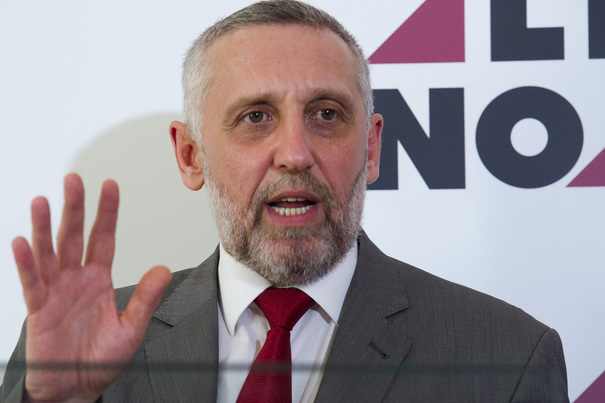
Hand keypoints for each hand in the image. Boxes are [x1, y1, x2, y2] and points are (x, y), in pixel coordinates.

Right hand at [12, 174, 171, 401]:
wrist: (77, 387)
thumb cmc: (102, 359)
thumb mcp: (132, 328)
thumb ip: (145, 298)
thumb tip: (163, 269)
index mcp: (99, 279)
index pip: (103, 238)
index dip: (106, 213)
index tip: (110, 186)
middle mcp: (76, 279)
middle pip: (74, 237)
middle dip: (74, 208)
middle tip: (74, 180)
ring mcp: (55, 292)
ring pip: (48, 253)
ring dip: (45, 228)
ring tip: (43, 201)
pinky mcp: (38, 310)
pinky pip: (31, 283)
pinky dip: (25, 263)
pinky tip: (21, 242)